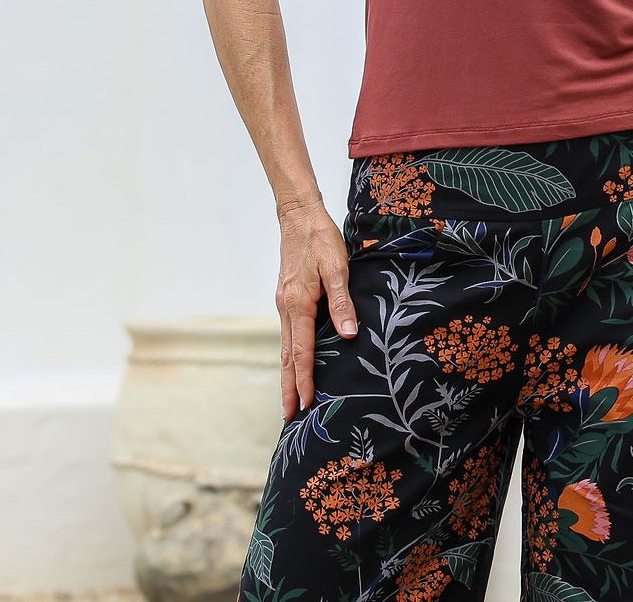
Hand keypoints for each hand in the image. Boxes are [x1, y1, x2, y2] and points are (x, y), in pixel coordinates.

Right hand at [275, 197, 358, 421]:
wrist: (299, 216)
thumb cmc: (320, 240)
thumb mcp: (337, 268)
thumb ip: (342, 302)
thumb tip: (348, 334)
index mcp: (298, 304)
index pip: (302, 351)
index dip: (305, 379)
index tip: (306, 404)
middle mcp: (286, 308)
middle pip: (287, 356)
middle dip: (289, 386)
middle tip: (289, 416)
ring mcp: (284, 303)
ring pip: (285, 346)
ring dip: (288, 373)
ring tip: (290, 397)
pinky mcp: (287, 297)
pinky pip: (288, 333)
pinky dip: (290, 353)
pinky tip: (296, 360)